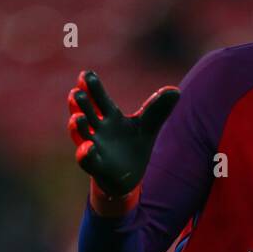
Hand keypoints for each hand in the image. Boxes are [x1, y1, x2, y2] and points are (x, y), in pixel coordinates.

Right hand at [68, 69, 178, 202]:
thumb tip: (176, 91)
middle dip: (79, 103)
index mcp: (109, 116)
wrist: (130, 176)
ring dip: (76, 126)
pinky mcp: (95, 166)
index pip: (98, 98)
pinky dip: (85, 153)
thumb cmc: (133, 146)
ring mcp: (93, 147)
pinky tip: (88, 147)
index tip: (87, 74)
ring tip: (78, 118)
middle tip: (77, 92)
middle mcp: (97, 129)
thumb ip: (157, 109)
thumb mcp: (148, 127)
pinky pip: (86, 159)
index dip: (91, 87)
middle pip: (84, 112)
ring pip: (79, 135)